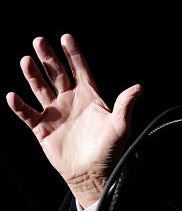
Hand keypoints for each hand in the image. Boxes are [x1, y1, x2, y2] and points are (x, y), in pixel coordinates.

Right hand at [5, 33, 141, 208]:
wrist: (93, 173)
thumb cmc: (110, 149)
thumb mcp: (120, 126)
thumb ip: (126, 105)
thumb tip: (138, 87)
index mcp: (89, 96)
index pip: (80, 69)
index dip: (73, 54)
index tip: (66, 37)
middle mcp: (70, 100)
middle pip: (57, 74)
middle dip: (49, 58)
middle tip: (39, 40)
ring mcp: (55, 113)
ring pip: (41, 88)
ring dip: (33, 75)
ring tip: (26, 60)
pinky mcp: (42, 128)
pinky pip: (28, 114)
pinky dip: (19, 106)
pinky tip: (13, 96)